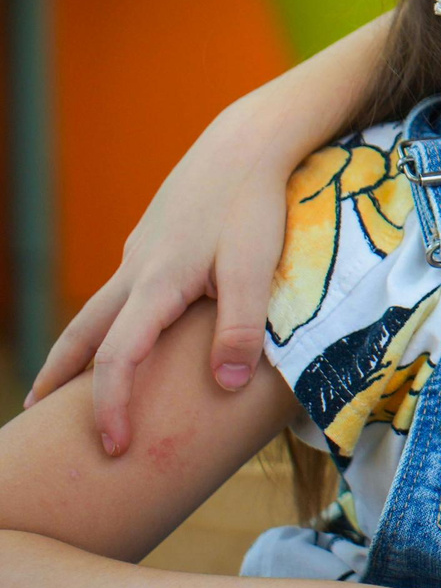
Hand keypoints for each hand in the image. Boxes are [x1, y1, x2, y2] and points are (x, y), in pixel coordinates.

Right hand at [28, 93, 292, 454]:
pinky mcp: (155, 237)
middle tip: (37, 414)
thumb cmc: (254, 203)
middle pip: (82, 333)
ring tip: (70, 377)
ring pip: (98, 307)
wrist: (246, 141)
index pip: (117, 359)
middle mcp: (137, 270)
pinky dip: (108, 317)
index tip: (112, 446)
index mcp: (156, 285)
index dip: (111, 406)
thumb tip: (224, 386)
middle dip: (59, 376)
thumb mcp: (257, 266)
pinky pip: (121, 288)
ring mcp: (142, 251)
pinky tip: (126, 323)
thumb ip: (243, 326)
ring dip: (79, 345)